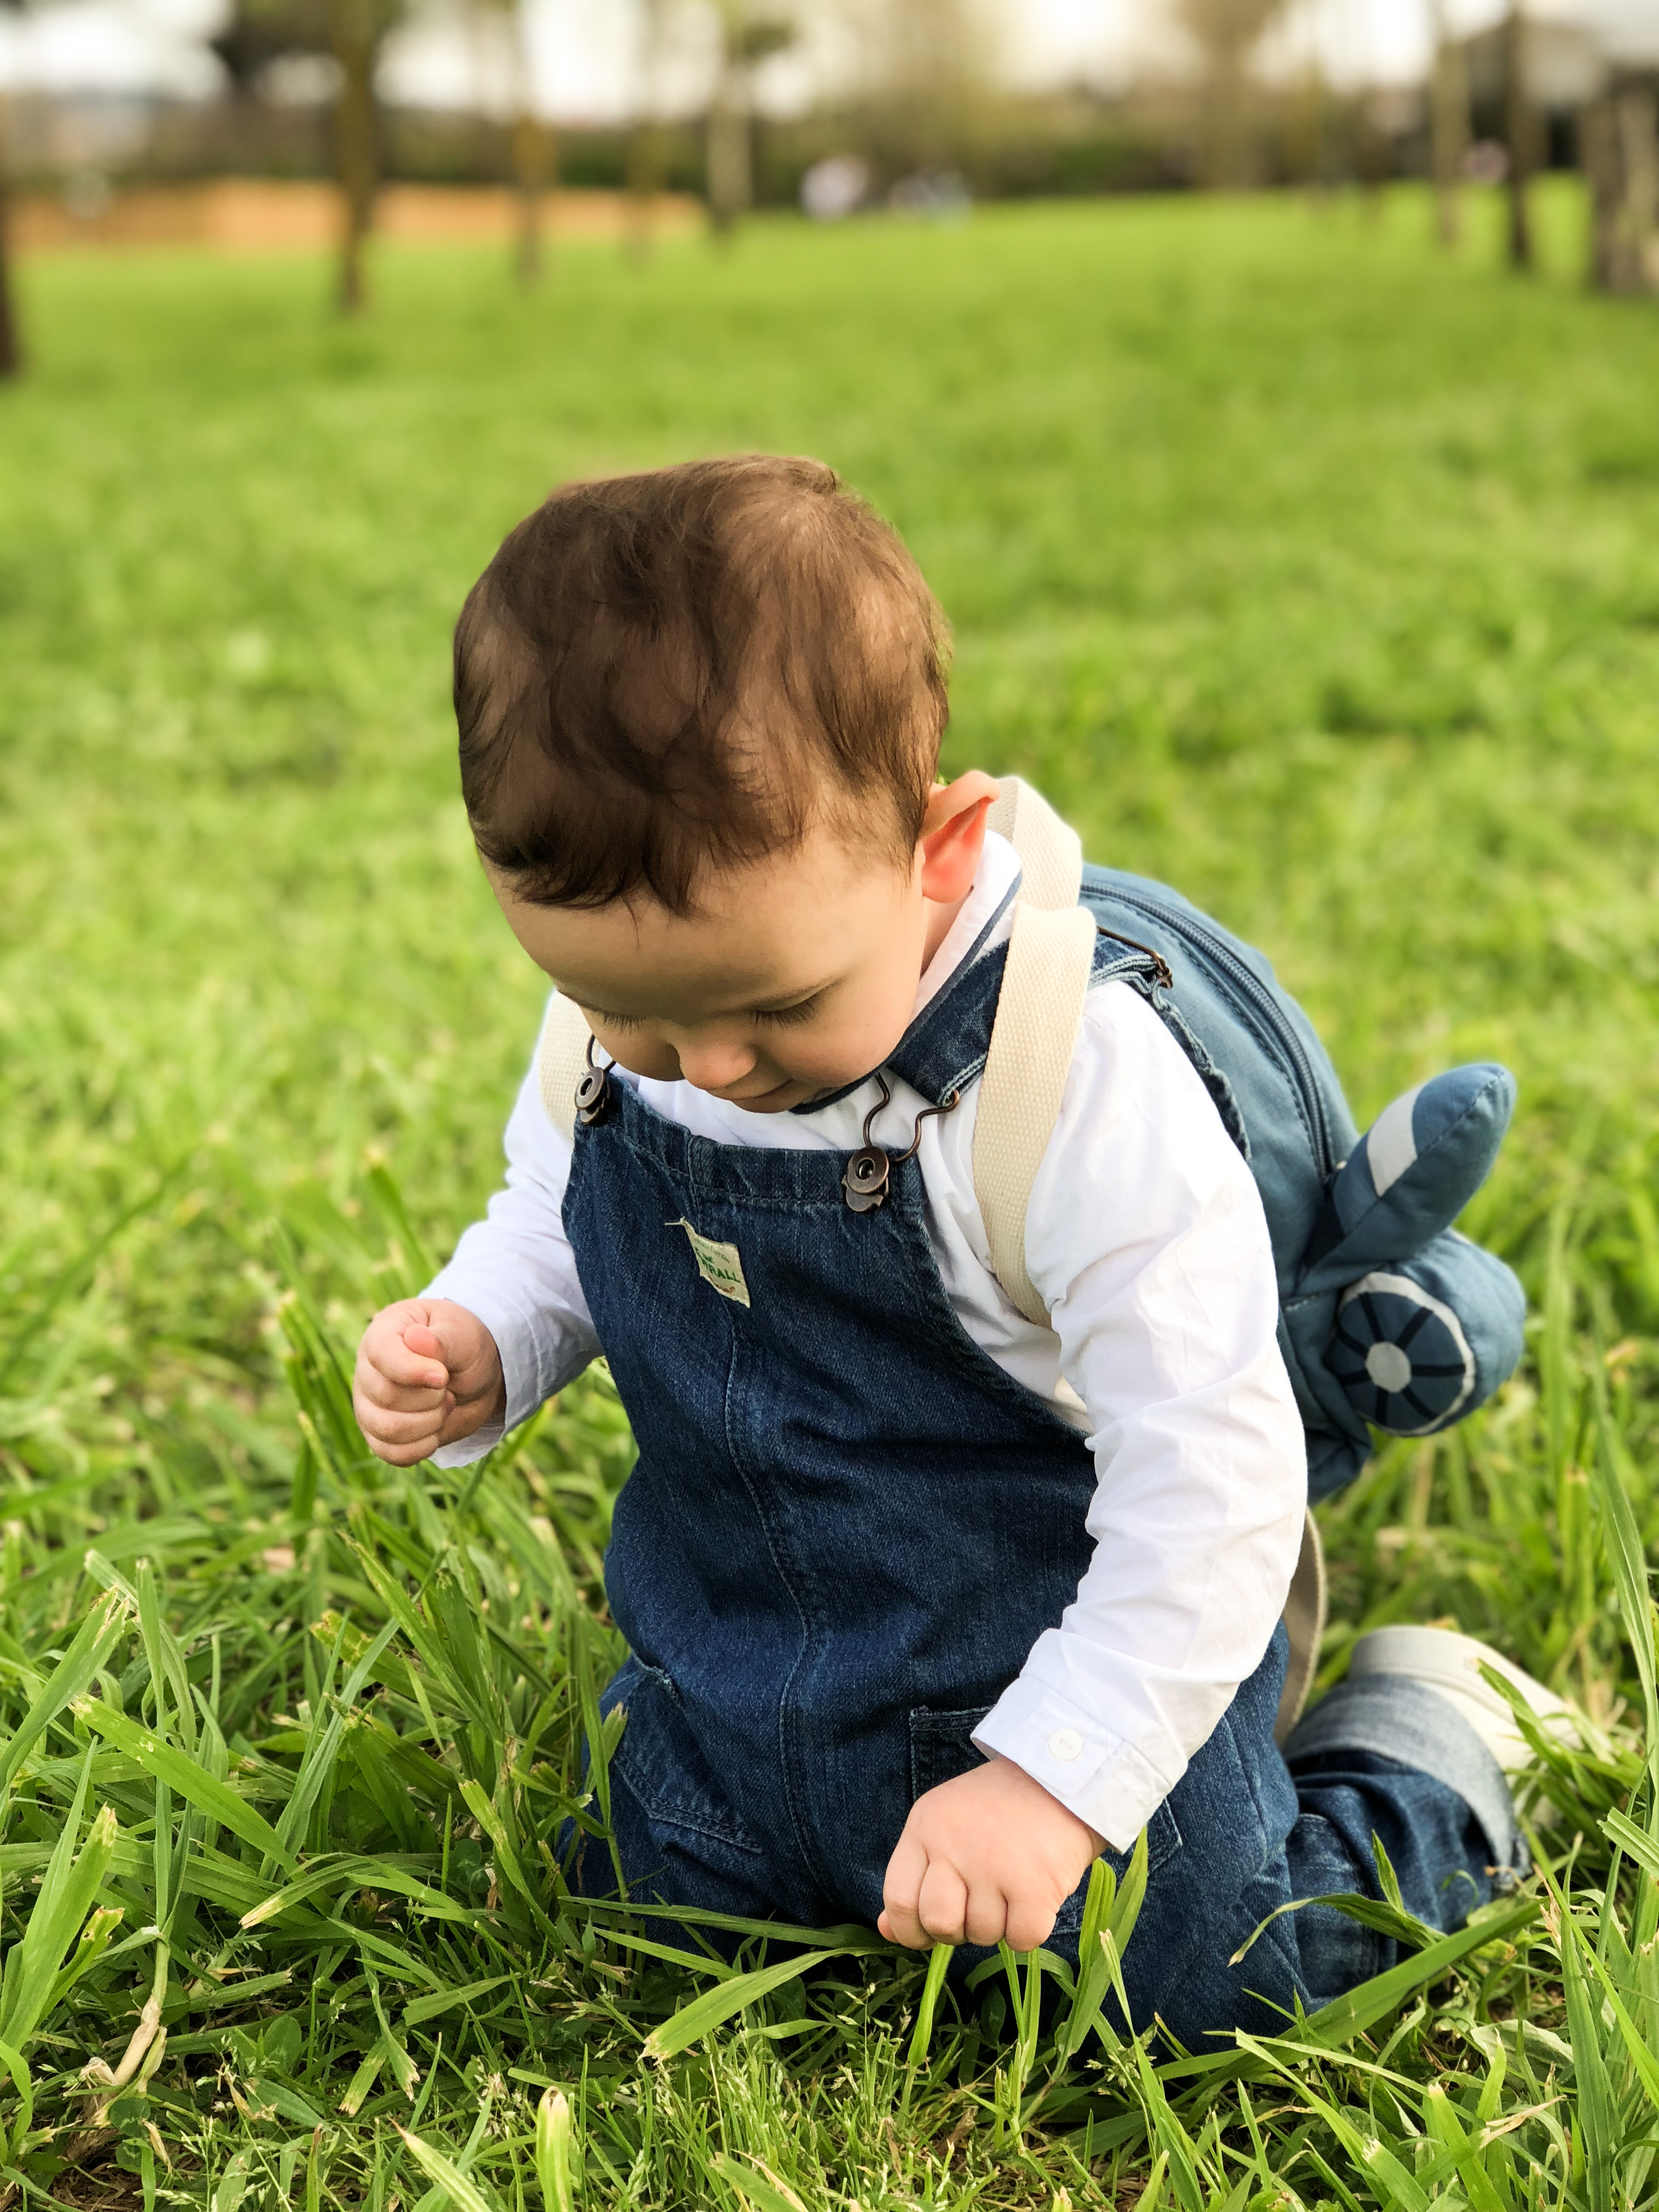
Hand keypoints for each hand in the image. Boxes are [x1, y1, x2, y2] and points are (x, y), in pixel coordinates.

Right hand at [352, 1298, 504, 1465]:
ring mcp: (368, 1404)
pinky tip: (435, 1428)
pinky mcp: (378, 1435)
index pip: (382, 1354)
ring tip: (444, 1405)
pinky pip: (391, 1453)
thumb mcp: (463, 1335)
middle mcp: (368, 1369)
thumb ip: (442, 1340)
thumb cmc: (463, 1346)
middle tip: (448, 1385)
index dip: (413, 1371)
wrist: (473, 1377)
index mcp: (385, 1332)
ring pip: (387, 1429)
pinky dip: (422, 1447)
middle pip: (387, 1395)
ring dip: (429, 1423)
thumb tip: (415, 1338)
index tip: (442, 1376)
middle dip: (431, 1397)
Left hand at [879, 1756, 1103, 1952]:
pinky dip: (1028, 1931)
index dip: (909, 1929)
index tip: (926, 1933)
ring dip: (997, 1925)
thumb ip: (913, 1876)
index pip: (898, 1899)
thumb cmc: (995, 1808)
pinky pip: (1021, 1939)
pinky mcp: (1034, 1887)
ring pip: (982, 1934)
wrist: (1057, 1779)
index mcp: (925, 1830)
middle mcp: (954, 1847)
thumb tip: (886, 1931)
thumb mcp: (941, 1825)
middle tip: (976, 1907)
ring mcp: (994, 1868)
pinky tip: (1033, 1900)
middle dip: (956, 1930)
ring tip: (1010, 1889)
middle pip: (938, 1923)